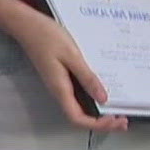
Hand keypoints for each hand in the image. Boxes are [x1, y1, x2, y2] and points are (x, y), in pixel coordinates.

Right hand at [6, 11, 127, 132]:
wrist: (26, 24)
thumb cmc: (48, 37)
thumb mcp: (72, 55)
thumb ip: (87, 78)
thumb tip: (103, 99)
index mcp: (61, 89)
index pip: (78, 119)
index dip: (97, 124)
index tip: (116, 119)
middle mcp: (59, 91)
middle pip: (79, 117)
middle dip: (101, 122)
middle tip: (123, 120)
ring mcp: (58, 85)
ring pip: (79, 107)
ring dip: (97, 112)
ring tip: (117, 109)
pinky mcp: (60, 77)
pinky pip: (77, 95)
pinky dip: (92, 98)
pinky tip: (103, 90)